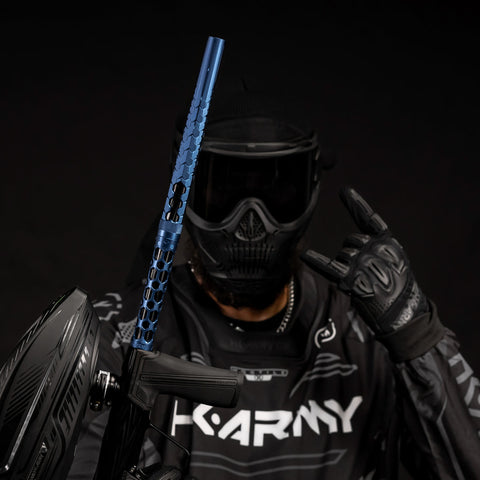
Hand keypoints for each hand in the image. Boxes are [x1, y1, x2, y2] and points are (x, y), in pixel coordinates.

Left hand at [302, 187, 427, 335]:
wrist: (404, 315)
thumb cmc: (399, 290)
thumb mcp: (396, 262)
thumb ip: (377, 247)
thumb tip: (353, 242)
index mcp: (388, 243)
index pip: (369, 219)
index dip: (356, 204)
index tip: (345, 191)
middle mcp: (375, 249)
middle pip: (350, 240)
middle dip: (352, 252)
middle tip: (365, 272)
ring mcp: (363, 263)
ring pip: (342, 254)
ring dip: (345, 266)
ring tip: (362, 282)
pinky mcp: (352, 279)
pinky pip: (329, 267)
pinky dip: (316, 261)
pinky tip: (305, 255)